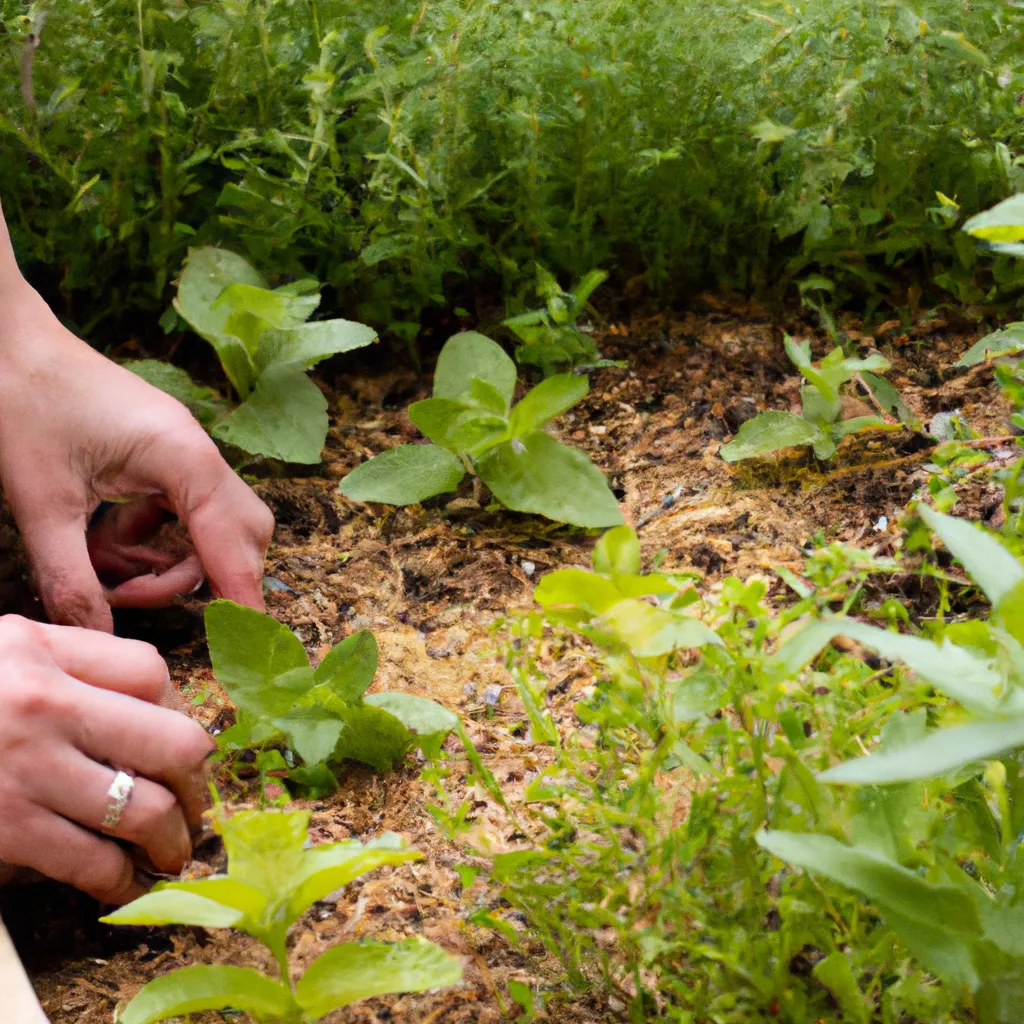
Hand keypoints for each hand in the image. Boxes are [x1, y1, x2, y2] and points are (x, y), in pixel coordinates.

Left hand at [0, 282, 273, 630]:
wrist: (6, 341)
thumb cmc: (23, 404)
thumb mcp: (40, 504)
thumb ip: (70, 578)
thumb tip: (98, 638)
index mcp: (183, 459)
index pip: (231, 543)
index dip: (241, 597)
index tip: (248, 642)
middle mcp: (198, 454)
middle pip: (241, 534)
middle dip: (202, 578)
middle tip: (140, 599)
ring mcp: (186, 451)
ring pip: (213, 526)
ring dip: (169, 561)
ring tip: (107, 571)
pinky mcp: (166, 454)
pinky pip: (183, 511)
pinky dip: (153, 539)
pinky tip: (105, 542)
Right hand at [0, 615, 212, 903]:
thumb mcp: (1, 651)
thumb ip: (69, 661)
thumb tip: (149, 700)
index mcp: (40, 650)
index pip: (151, 672)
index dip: (175, 710)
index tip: (174, 745)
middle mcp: (42, 705)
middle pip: (173, 742)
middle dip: (198, 784)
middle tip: (197, 808)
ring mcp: (22, 771)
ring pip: (142, 810)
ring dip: (170, 841)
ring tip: (172, 852)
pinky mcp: (1, 830)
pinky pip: (89, 861)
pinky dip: (119, 879)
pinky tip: (122, 883)